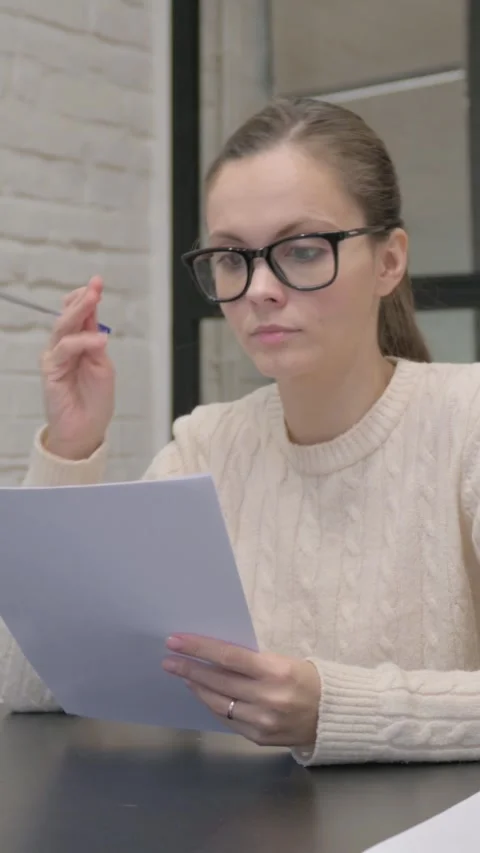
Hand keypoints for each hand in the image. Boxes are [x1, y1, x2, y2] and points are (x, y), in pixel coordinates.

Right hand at [41, 276, 114, 459]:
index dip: (87, 299)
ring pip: (63, 328)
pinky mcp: (50, 370)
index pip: (81, 316)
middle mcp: (65, 347)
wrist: (86, 428)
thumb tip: (96, 325)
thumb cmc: (95, 400)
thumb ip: (96, 345)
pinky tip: (98, 340)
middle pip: (69, 317)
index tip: (97, 282)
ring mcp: (56, 357)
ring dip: (79, 313)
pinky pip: (64, 349)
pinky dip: (81, 342)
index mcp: (80, 343)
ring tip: (94, 300)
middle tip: (94, 286)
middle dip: (82, 300)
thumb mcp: (103, 367)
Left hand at [163, 634, 320, 747]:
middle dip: (189, 668)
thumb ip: (252, 661)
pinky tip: (203, 694)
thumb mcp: (284, 661)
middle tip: (169, 659)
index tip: (175, 641)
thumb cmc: (307, 679)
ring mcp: (261, 721)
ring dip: (197, 688)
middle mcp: (267, 698)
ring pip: (217, 703)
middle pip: (218, 681)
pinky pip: (227, 720)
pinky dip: (213, 705)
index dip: (199, 648)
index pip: (228, 657)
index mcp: (276, 671)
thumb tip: (214, 655)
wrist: (333, 716)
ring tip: (182, 675)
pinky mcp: (258, 738)